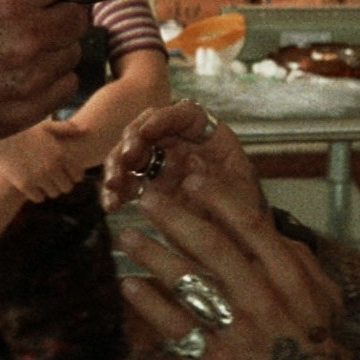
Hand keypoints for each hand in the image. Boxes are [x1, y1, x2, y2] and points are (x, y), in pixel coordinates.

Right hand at [0, 0, 110, 145]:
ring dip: (56, 45)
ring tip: (21, 47)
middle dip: (66, 9)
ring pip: (74, 50)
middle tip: (41, 13)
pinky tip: (22, 72)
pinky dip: (51, 76)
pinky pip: (66, 84)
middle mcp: (28, 36)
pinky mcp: (32, 108)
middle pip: (81, 14)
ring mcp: (33, 76)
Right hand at [0, 120, 85, 200]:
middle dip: (63, 185)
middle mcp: (51, 168)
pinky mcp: (25, 185)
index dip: (74, 177)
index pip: (77, 175)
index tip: (68, 175)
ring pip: (53, 194)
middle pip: (67, 187)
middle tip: (56, 181)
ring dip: (51, 190)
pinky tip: (35, 186)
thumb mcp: (48, 126)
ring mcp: (38, 177)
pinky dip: (38, 194)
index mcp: (60, 154)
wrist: (1, 137)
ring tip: (45, 183)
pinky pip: (39, 198)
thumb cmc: (26, 130)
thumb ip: (67, 129)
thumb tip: (86, 129)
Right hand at [102, 101, 262, 218]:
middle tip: (125, 160)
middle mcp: (183, 143)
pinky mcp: (149, 186)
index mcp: (210, 136)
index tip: (147, 132)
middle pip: (150, 127)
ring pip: (132, 152)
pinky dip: (115, 191)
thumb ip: (221, 185)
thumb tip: (191, 174)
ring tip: (112, 186)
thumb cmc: (249, 216)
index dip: (164, 117)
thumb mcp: (243, 198)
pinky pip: (127, 181)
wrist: (242, 245)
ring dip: (117, 165)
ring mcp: (163, 162)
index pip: (186, 113)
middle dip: (133, 140)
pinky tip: (111, 205)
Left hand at [117, 163, 351, 359]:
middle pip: (212, 247)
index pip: (251, 226)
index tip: (193, 180)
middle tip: (146, 198)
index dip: (219, 199)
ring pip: (189, 283)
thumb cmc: (317, 344)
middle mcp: (262, 298)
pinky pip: (178, 327)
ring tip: (128, 236)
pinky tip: (130, 284)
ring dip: (154, 255)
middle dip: (175, 218)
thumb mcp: (323, 296)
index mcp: (288, 277)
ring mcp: (238, 331)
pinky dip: (151, 304)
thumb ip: (297, 258)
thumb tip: (268, 227)